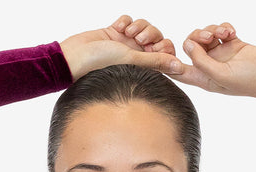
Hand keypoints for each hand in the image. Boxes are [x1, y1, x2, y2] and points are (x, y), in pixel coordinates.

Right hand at [60, 14, 184, 81]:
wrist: (76, 55)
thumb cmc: (100, 63)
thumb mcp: (132, 60)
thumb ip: (156, 62)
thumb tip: (179, 67)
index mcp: (144, 66)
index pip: (166, 54)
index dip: (165, 47)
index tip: (155, 47)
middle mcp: (137, 55)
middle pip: (157, 37)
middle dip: (150, 33)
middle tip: (138, 40)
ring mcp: (126, 43)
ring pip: (143, 26)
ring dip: (138, 25)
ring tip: (126, 33)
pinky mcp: (115, 33)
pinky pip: (129, 20)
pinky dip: (125, 21)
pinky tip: (116, 28)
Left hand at [174, 22, 255, 101]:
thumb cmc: (249, 80)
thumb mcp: (221, 75)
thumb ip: (201, 61)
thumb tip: (187, 45)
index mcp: (204, 79)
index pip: (178, 72)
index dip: (166, 63)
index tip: (160, 52)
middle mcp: (210, 67)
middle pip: (190, 47)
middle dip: (196, 37)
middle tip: (210, 38)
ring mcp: (221, 55)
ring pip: (204, 36)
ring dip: (212, 29)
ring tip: (224, 33)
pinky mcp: (232, 45)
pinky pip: (220, 30)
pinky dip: (224, 27)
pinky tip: (232, 32)